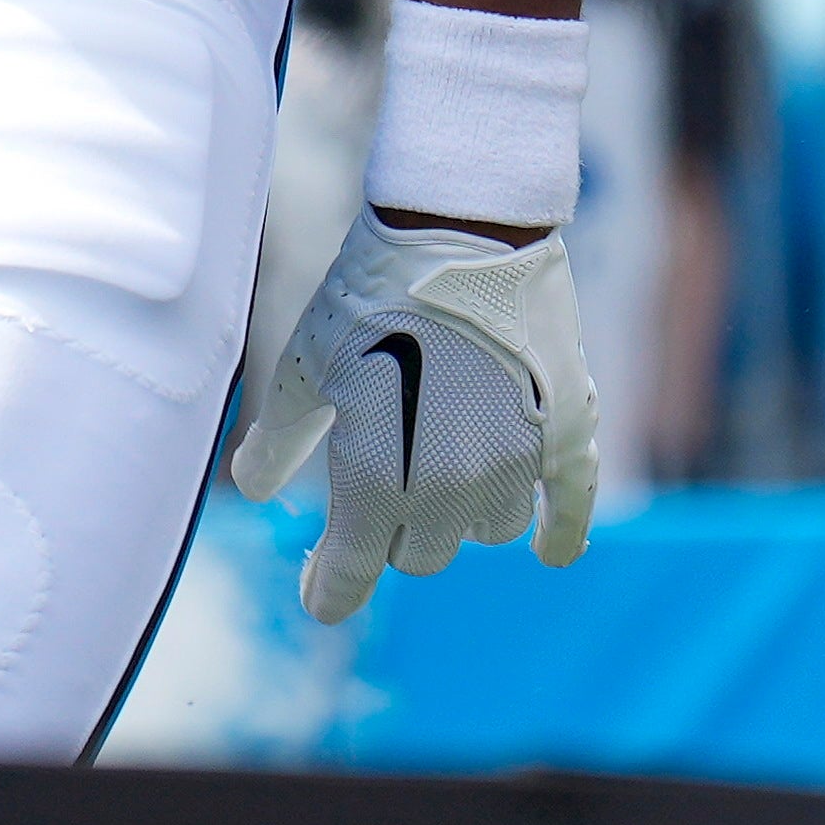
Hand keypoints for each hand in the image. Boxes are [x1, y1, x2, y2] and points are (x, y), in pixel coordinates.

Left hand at [229, 214, 602, 622]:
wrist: (461, 228)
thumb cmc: (371, 293)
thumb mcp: (308, 363)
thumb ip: (280, 438)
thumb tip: (253, 491)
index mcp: (374, 479)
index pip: (349, 572)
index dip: (330, 590)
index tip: (320, 595)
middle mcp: (447, 488)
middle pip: (419, 553)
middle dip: (395, 529)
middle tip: (384, 479)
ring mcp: (513, 464)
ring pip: (485, 528)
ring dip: (462, 510)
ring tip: (447, 454)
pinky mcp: (565, 433)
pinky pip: (571, 511)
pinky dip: (559, 536)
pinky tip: (549, 552)